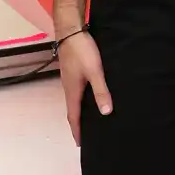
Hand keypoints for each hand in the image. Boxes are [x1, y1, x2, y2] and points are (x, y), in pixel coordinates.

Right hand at [57, 30, 111, 145]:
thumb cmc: (82, 51)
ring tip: (90, 120)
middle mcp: (68, 88)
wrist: (70, 30)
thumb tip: (105, 112)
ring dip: (80, 111)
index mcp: (72, 91)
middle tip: (86, 135)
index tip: (80, 144)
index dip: (77, 131)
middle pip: (73, 110)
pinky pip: (77, 91)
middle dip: (78, 124)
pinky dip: (82, 99)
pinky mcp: (73, 71)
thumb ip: (101, 91)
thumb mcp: (95, 72)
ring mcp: (69, 79)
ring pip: (75, 100)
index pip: (73, 117)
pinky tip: (90, 97)